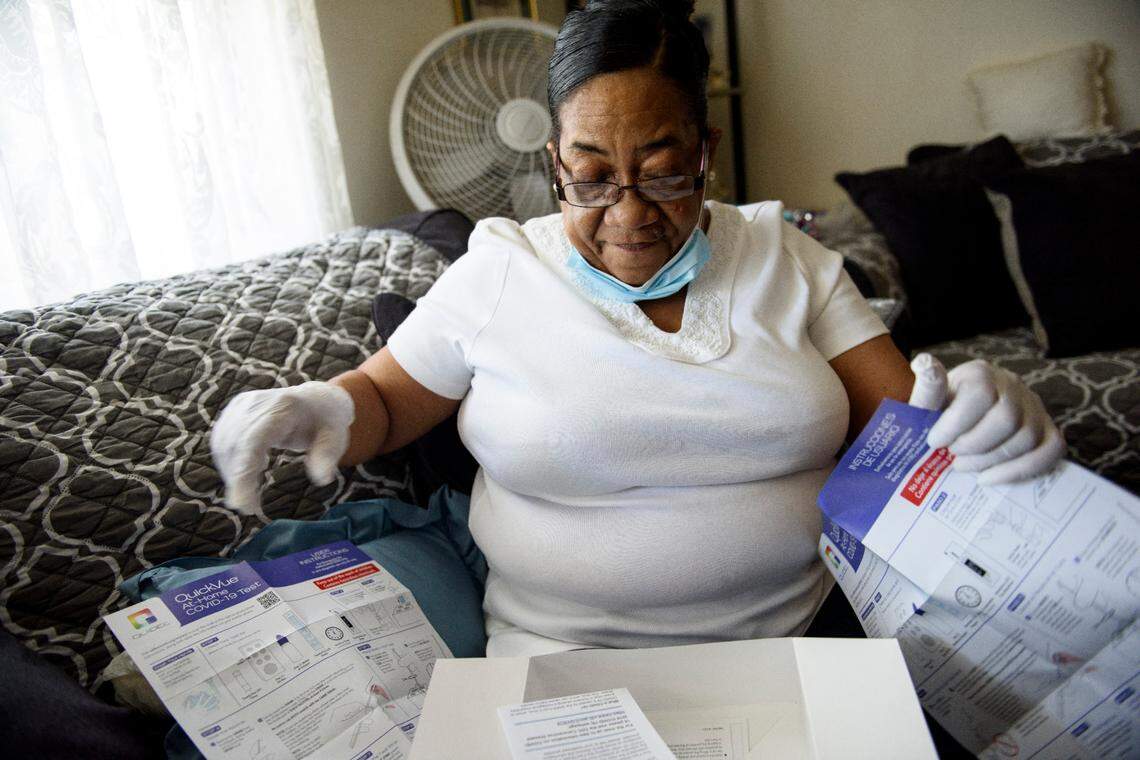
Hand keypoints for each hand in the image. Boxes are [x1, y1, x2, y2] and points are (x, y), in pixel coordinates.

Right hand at [210, 381, 354, 515]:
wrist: (316, 399)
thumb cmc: (327, 422)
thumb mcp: (336, 438)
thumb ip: (328, 455)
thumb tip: (321, 479)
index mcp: (284, 406)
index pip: (254, 441)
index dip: (243, 473)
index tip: (242, 505)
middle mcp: (257, 401)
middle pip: (234, 445)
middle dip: (237, 480)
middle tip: (250, 507)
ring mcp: (242, 404)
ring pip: (223, 445)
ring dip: (232, 474)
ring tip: (250, 491)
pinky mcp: (233, 410)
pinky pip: (222, 441)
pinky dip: (230, 463)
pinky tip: (247, 473)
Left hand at [907, 354, 1064, 484]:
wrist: (963, 415)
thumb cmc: (943, 409)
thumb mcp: (930, 399)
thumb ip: (927, 390)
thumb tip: (923, 363)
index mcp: (980, 373)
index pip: (980, 395)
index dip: (956, 424)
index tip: (934, 441)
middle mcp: (1012, 386)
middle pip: (1007, 419)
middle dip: (974, 445)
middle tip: (952, 454)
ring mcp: (1034, 408)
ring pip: (1026, 438)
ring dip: (990, 460)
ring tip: (963, 465)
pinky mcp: (1047, 430)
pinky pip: (1049, 451)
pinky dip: (1018, 471)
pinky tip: (988, 478)